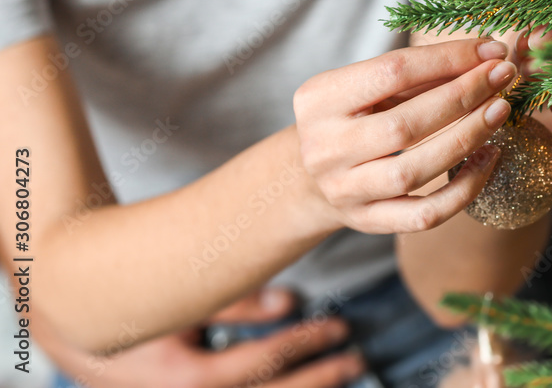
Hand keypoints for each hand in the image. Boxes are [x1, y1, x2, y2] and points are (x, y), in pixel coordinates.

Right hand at [42, 288, 363, 387]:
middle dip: (319, 379)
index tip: (340, 329)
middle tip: (356, 358)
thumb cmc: (127, 303)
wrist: (69, 323)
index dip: (308, 345)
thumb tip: (289, 301)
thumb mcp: (179, 298)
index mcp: (187, 379)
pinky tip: (301, 382)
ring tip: (342, 374)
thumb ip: (233, 300)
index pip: (266, 363)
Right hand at [293, 39, 514, 233]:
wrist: (311, 178)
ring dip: (467, 138)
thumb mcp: (367, 87)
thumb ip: (418, 73)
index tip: (492, 50)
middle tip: (504, 76)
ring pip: (414, 171)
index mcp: (319, 100)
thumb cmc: (351, 119)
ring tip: (500, 111)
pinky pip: (425, 215)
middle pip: (405, 124)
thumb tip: (485, 57)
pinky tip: (490, 158)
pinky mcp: (367, 222)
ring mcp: (344, 191)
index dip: (449, 58)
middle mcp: (324, 148)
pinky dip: (463, 189)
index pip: (393, 71)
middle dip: (464, 96)